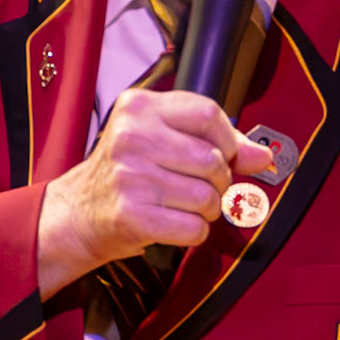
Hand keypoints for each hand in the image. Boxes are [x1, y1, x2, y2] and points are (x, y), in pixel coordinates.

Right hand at [37, 89, 271, 298]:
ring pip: (208, 197)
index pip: (208, 113)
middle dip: (218, 182)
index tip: (222, 156)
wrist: (78, 213)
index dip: (227, 141)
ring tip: (182, 206)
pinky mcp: (132, 215)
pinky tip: (172, 224)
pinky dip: (193, 232)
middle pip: (213, 160)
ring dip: (206, 210)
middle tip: (198, 187)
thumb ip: (213, 141)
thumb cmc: (125, 173)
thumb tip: (262, 156)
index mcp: (139, 107)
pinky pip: (194, 228)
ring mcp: (130, 176)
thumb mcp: (161, 140)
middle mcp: (131, 136)